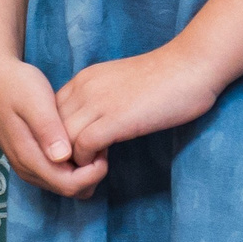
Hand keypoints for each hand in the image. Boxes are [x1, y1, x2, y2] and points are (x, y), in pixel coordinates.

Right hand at [0, 53, 100, 198]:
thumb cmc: (14, 85)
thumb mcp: (34, 100)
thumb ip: (47, 129)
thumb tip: (62, 157)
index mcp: (29, 157)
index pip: (69, 185)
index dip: (93, 173)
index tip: (103, 147)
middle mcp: (28, 169)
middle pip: (69, 190)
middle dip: (92, 173)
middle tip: (101, 142)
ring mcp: (28, 167)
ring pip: (64, 184)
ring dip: (84, 170)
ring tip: (92, 139)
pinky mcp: (30, 159)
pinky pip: (58, 174)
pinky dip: (74, 165)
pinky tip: (80, 141)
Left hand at [56, 45, 222, 169]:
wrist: (193, 65)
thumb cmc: (168, 77)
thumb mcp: (122, 85)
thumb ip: (104, 102)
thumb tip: (99, 127)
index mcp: (84, 80)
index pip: (50, 115)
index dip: (58, 139)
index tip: (75, 156)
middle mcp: (83, 88)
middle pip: (49, 130)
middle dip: (59, 157)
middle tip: (76, 175)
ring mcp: (97, 102)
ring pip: (60, 142)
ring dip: (71, 165)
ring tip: (88, 176)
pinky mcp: (113, 118)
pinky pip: (81, 148)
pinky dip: (88, 163)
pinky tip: (104, 165)